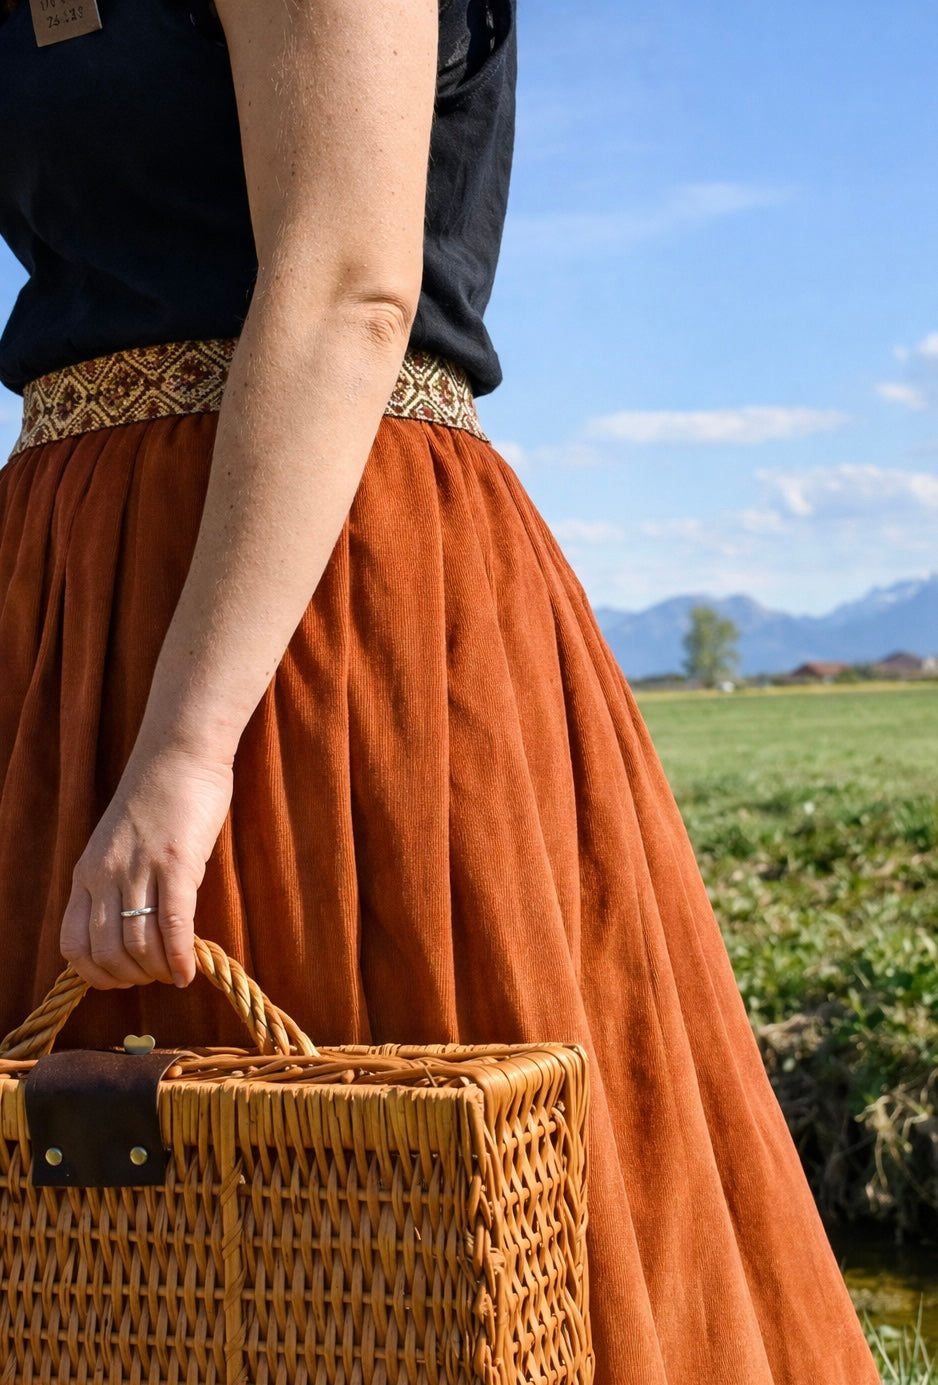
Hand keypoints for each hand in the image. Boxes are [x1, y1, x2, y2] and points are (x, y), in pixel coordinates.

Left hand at [60, 747, 233, 988]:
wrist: (178, 754)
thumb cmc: (158, 798)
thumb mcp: (120, 845)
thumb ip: (120, 882)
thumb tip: (136, 929)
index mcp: (87, 872)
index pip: (73, 944)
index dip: (95, 973)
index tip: (121, 978)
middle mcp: (106, 875)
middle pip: (108, 952)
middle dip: (132, 978)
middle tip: (155, 976)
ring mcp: (140, 870)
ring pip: (139, 945)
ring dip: (158, 972)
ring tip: (175, 972)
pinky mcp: (175, 864)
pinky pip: (172, 926)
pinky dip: (179, 958)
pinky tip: (189, 972)